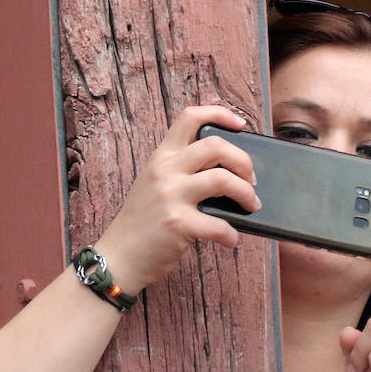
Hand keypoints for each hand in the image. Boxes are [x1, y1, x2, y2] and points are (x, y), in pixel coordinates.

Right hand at [96, 106, 260, 292]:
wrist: (118, 257)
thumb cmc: (142, 224)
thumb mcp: (155, 185)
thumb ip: (181, 172)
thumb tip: (227, 173)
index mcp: (161, 157)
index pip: (190, 117)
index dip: (219, 114)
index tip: (240, 125)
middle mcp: (165, 171)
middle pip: (215, 146)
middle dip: (244, 161)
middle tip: (251, 180)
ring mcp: (170, 196)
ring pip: (222, 180)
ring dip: (246, 193)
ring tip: (251, 206)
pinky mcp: (177, 224)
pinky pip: (219, 224)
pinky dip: (232, 234)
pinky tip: (230, 240)